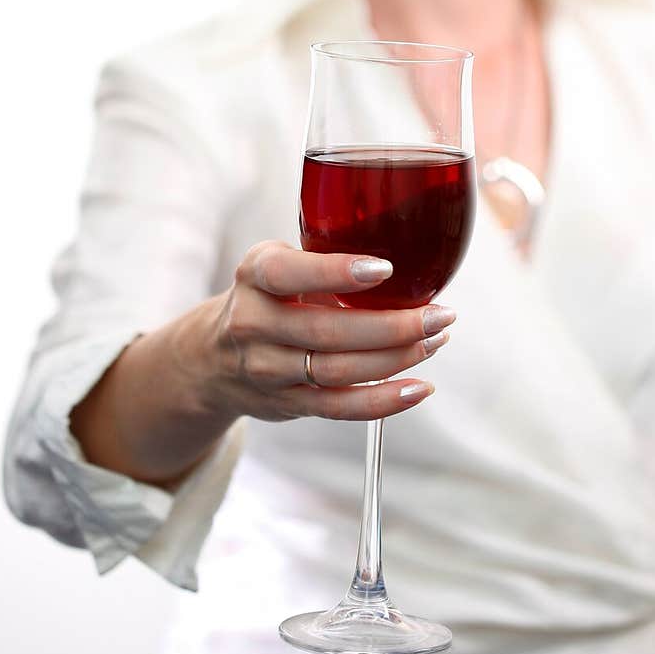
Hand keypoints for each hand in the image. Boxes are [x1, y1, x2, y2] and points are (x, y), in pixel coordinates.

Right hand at [196, 240, 455, 422]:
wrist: (214, 357)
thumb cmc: (267, 296)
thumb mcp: (277, 263)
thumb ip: (323, 256)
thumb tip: (409, 245)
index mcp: (255, 275)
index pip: (288, 273)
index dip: (336, 272)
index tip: (385, 269)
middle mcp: (254, 324)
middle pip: (328, 331)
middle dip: (394, 325)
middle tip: (440, 315)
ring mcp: (268, 370)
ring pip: (339, 371)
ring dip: (398, 358)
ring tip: (437, 340)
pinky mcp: (287, 404)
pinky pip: (340, 408)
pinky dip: (384, 401)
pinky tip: (419, 388)